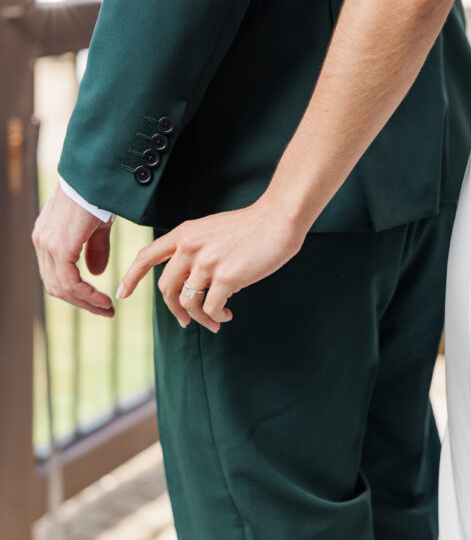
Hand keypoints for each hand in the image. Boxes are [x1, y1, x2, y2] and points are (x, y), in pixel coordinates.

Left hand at [32, 184, 114, 315]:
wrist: (93, 177)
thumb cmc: (97, 194)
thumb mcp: (96, 226)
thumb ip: (94, 249)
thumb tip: (96, 273)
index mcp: (46, 237)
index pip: (55, 275)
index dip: (76, 293)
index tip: (98, 301)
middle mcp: (41, 242)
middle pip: (56, 286)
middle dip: (81, 302)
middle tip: (104, 310)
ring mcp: (46, 245)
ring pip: (62, 287)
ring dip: (85, 302)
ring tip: (106, 308)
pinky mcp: (58, 246)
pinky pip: (70, 281)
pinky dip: (86, 295)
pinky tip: (102, 299)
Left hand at [117, 197, 304, 331]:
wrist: (278, 218)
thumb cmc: (251, 226)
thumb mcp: (212, 230)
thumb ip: (196, 249)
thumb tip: (191, 282)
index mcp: (184, 233)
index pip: (146, 256)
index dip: (132, 276)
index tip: (123, 293)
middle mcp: (190, 247)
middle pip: (165, 288)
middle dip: (174, 310)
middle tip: (185, 321)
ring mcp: (206, 262)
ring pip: (188, 302)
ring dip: (199, 318)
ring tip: (215, 321)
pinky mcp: (226, 277)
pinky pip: (210, 308)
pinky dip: (216, 316)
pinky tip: (227, 314)